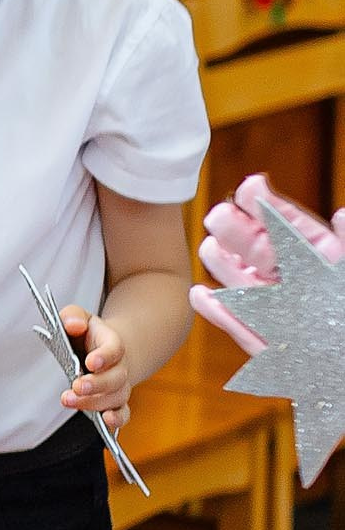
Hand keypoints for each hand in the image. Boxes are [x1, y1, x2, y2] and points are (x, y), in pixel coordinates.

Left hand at [59, 307, 131, 430]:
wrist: (104, 351)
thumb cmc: (87, 334)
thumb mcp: (78, 318)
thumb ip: (73, 316)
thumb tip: (72, 325)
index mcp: (112, 343)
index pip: (114, 349)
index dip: (104, 356)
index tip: (90, 362)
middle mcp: (120, 367)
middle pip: (115, 378)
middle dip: (96, 384)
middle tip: (76, 386)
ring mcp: (119, 386)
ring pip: (116, 397)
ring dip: (95, 403)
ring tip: (70, 401)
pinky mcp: (115, 402)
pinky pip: (123, 414)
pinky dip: (117, 420)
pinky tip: (105, 422)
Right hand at [191, 174, 344, 355]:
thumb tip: (343, 214)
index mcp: (318, 260)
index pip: (288, 226)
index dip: (267, 205)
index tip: (251, 186)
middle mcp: (293, 282)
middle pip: (257, 250)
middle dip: (236, 230)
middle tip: (220, 213)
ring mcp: (276, 310)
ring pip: (241, 284)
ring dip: (223, 265)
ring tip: (210, 247)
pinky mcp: (265, 342)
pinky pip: (238, 325)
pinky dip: (218, 312)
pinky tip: (200, 294)